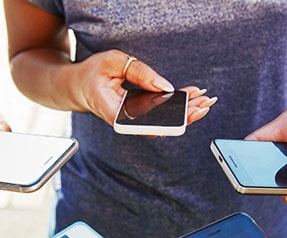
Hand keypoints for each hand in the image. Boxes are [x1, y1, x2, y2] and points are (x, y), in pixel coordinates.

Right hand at [70, 50, 216, 124]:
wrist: (80, 87)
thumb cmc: (93, 73)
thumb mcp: (113, 62)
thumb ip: (140, 72)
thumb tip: (166, 86)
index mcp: (114, 112)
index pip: (143, 122)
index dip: (166, 121)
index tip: (185, 112)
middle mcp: (125, 123)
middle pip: (160, 126)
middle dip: (185, 115)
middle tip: (204, 104)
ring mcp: (133, 122)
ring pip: (164, 124)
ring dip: (186, 112)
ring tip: (206, 101)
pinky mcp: (140, 118)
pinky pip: (162, 116)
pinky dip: (179, 107)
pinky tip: (195, 98)